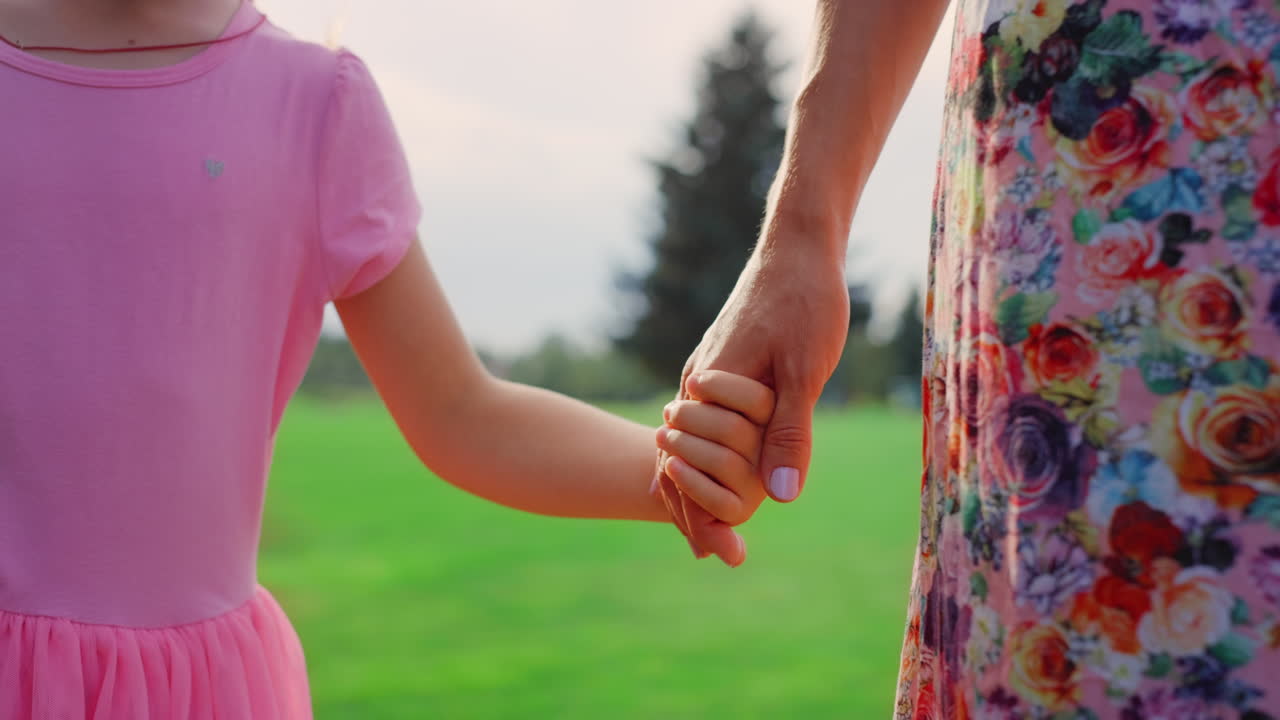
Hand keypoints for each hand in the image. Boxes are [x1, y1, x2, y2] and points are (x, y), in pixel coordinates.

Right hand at [654, 223, 849, 564]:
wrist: (798, 246)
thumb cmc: (804, 303)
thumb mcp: (804, 372)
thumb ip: (789, 435)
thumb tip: (780, 497)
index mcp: (710, 388)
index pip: (688, 468)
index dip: (700, 515)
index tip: (715, 557)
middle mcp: (698, 384)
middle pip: (682, 461)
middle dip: (695, 508)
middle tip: (715, 557)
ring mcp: (707, 373)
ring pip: (693, 441)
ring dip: (703, 483)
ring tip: (716, 530)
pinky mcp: (721, 365)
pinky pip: (707, 421)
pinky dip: (714, 453)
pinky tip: (730, 470)